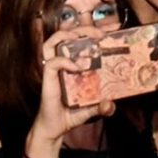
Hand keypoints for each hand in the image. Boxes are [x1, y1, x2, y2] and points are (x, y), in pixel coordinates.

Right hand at [30, 26, 115, 144]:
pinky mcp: (47, 79)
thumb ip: (102, 106)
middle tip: (98, 33)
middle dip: (82, 29)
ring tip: (77, 36)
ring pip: (50, 44)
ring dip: (63, 35)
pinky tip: (76, 67)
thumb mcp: (91, 108)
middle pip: (66, 36)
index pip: (78, 40)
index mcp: (72, 64)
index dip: (90, 31)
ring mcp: (53, 70)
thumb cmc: (70, 114)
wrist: (55, 129)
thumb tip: (111, 104)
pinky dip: (64, 61)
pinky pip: (51, 63)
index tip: (108, 33)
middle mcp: (61, 64)